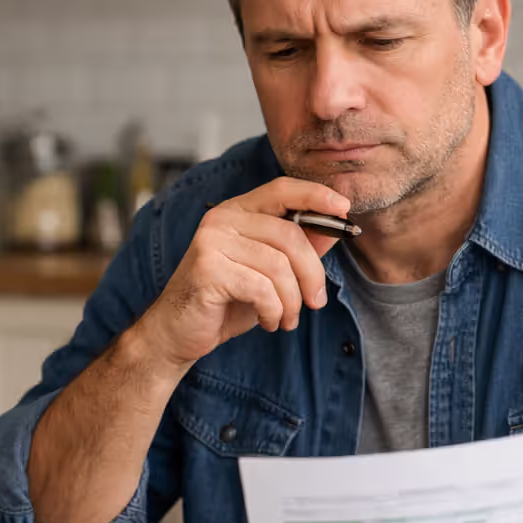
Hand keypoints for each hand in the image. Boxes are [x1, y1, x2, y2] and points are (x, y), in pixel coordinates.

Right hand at [135, 177, 350, 369]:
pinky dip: (273, 311)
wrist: (178, 333)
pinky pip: (262, 288)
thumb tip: (334, 228)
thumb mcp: (270, 274)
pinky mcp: (207, 269)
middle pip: (289, 234)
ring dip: (291, 301)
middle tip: (316, 302)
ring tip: (285, 319)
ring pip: (278, 266)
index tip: (344, 208)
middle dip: (312, 273)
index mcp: (237, 212)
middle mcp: (222, 219)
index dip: (316, 195)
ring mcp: (211, 242)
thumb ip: (299, 248)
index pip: (281, 189)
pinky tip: (267, 322)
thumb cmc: (225, 301)